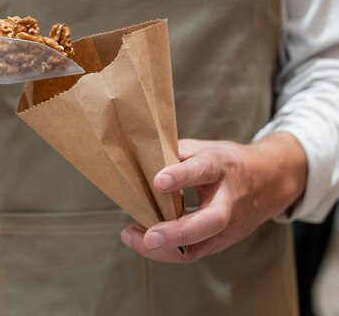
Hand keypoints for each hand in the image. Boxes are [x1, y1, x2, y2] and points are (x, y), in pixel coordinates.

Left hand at [120, 133, 306, 262]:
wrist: (269, 182)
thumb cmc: (226, 163)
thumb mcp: (204, 148)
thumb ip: (175, 154)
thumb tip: (142, 162)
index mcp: (222, 167)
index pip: (203, 170)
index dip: (180, 176)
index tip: (157, 181)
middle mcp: (229, 200)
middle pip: (209, 221)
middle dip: (178, 232)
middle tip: (150, 237)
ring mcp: (228, 226)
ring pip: (199, 246)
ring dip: (164, 248)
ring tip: (131, 237)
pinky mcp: (221, 242)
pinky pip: (192, 252)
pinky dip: (166, 251)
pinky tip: (143, 241)